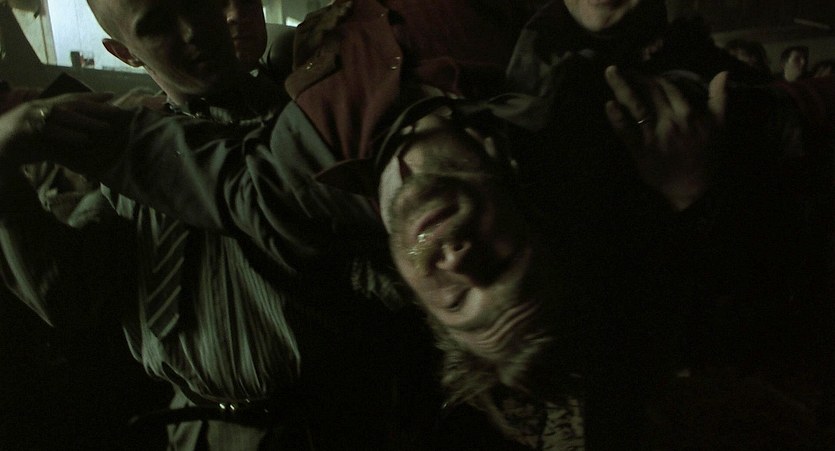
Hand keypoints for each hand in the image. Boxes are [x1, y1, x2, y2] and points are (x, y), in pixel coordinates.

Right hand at [0, 92, 116, 167]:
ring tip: (106, 127)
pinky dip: (68, 135)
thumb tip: (88, 148)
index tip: (112, 95)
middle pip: (71, 104)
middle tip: (117, 111)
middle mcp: (39, 107)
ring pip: (63, 115)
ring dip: (86, 121)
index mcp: (45, 107)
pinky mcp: (25, 129)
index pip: (71, 98)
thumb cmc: (21, 146)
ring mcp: (31, 116)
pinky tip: (83, 139)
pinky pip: (50, 130)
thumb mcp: (47, 142)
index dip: (91, 96)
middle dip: (95, 107)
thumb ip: (65, 142)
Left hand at [604, 66, 727, 209]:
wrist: (694, 187)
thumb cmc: (707, 156)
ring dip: (622, 87)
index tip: (644, 73)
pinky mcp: (641, 150)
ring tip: (610, 72)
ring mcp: (654, 135)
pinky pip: (627, 132)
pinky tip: (608, 105)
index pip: (669, 87)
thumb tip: (724, 73)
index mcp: (688, 114)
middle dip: (636, 77)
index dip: (655, 78)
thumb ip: (719, 98)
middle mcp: (670, 121)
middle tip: (621, 68)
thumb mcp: (719, 125)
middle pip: (650, 92)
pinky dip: (617, 118)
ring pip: (636, 106)